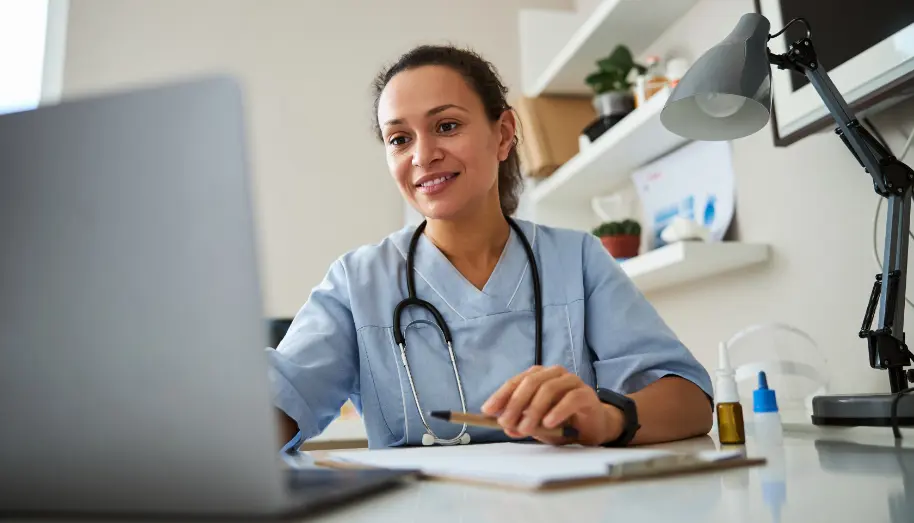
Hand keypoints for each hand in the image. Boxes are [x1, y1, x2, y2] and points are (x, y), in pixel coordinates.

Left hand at [481, 365, 623, 445]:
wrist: (593, 427)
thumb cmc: (562, 422)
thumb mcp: (536, 425)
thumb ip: (521, 424)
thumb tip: (505, 426)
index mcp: (539, 377)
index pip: (516, 382)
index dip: (501, 395)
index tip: (487, 410)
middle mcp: (554, 374)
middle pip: (530, 382)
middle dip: (515, 403)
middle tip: (506, 422)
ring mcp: (571, 382)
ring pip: (548, 389)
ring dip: (534, 410)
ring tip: (526, 428)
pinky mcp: (586, 394)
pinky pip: (570, 398)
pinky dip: (557, 411)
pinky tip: (548, 423)